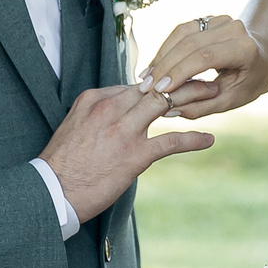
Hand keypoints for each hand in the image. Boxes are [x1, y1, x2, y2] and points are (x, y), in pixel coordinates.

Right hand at [38, 80, 216, 220]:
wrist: (52, 191)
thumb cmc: (60, 164)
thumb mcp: (73, 127)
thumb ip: (95, 116)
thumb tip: (113, 116)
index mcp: (94, 99)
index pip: (133, 85)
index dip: (157, 83)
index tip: (174, 82)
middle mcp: (111, 108)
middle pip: (153, 86)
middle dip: (181, 79)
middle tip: (203, 77)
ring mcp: (124, 130)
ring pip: (165, 102)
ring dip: (194, 96)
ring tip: (214, 92)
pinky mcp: (135, 155)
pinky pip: (171, 141)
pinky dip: (193, 139)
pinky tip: (209, 139)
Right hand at [139, 13, 267, 119]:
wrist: (265, 55)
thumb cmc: (251, 81)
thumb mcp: (232, 100)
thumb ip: (202, 106)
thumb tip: (169, 110)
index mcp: (245, 48)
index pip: (206, 58)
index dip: (180, 73)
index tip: (160, 90)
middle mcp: (234, 28)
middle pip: (190, 44)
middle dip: (165, 66)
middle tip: (146, 87)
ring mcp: (220, 20)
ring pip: (181, 35)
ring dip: (161, 57)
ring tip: (145, 78)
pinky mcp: (207, 19)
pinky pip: (180, 32)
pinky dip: (165, 49)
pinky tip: (154, 66)